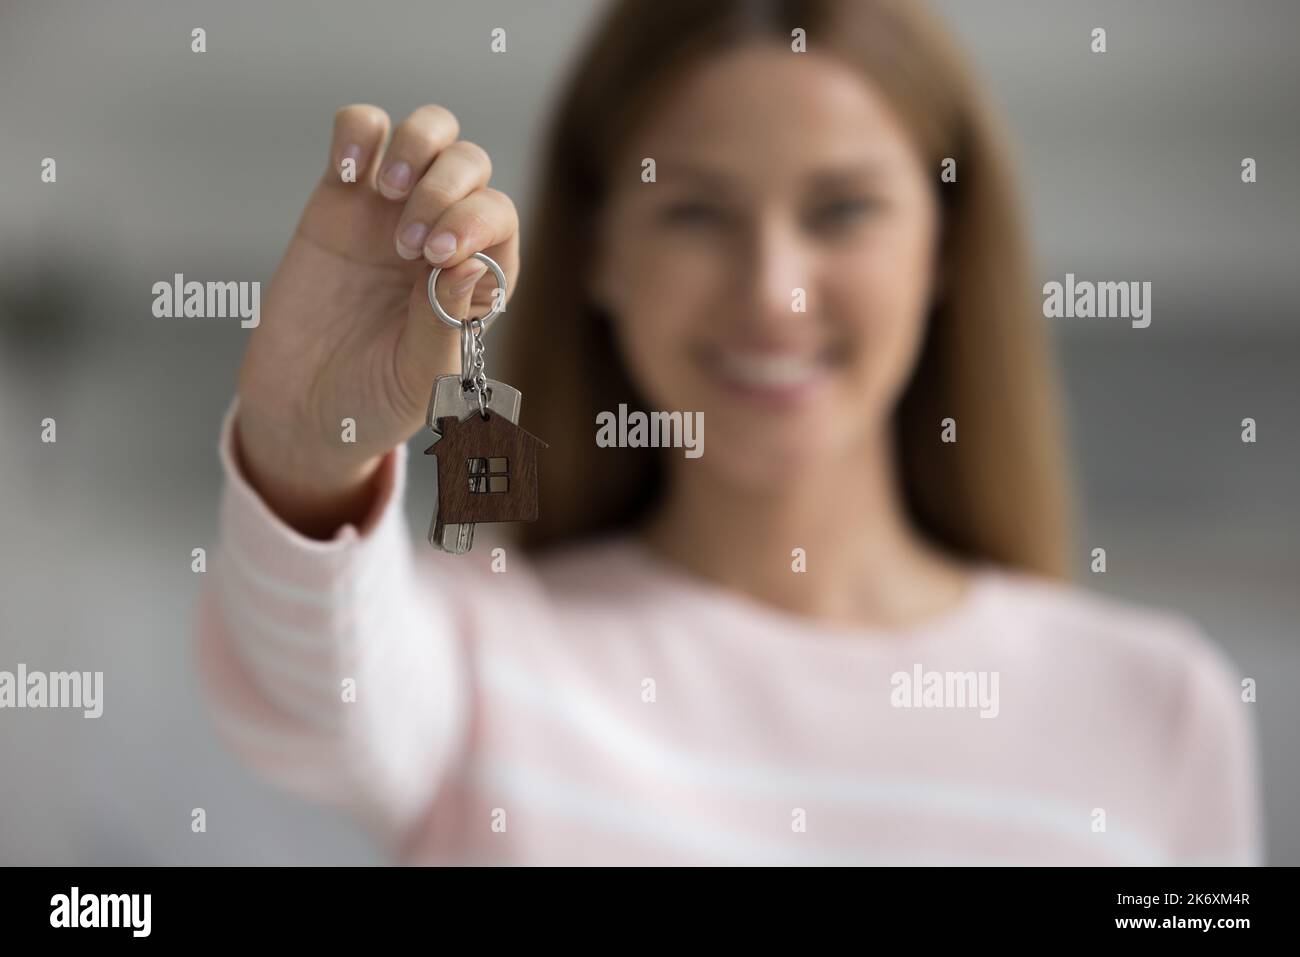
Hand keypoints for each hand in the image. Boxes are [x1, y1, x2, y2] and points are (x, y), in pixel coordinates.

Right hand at [233, 104, 518, 534]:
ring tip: (385, 194)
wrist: (302, 409)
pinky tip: (345, 173)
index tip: (437, 258)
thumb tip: (472, 266)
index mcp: (477, 277)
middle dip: (445, 188)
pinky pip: (363, 129)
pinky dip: (358, 131)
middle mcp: (444, 234)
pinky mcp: (340, 197)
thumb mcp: (421, 379)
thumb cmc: (376, 400)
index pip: (498, 217)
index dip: (475, 222)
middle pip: (470, 163)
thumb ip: (447, 325)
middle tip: (407, 245)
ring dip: (415, 146)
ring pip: (430, 131)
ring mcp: (393, 210)